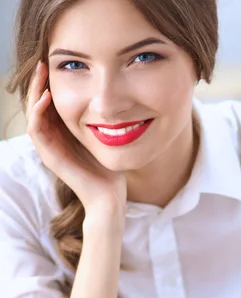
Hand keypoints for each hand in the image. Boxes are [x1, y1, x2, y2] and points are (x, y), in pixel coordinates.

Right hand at [26, 62, 126, 220]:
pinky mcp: (49, 156)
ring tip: (42, 73)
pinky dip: (38, 112)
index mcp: (64, 133)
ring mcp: (49, 148)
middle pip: (38, 104)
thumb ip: (102, 120)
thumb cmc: (111, 170)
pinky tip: (46, 97)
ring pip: (33, 113)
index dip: (50, 83)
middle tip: (44, 62)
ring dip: (34, 92)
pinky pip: (36, 129)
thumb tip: (113, 98)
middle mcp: (53, 139)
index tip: (57, 64)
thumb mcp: (106, 137)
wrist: (109, 196)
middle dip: (39, 82)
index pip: (50, 103)